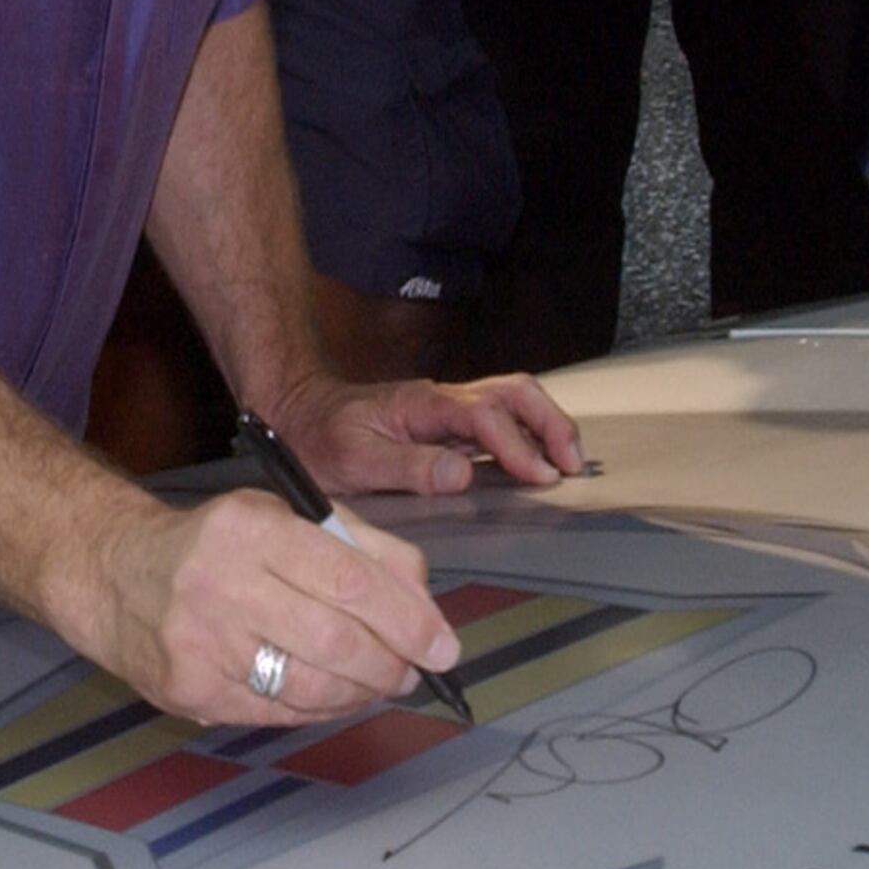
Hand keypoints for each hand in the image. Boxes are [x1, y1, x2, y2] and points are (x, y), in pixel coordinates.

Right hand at [76, 486, 463, 727]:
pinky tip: (332, 695)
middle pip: (334, 641)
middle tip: (413, 671)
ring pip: (309, 687)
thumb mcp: (285, 516)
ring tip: (377, 683)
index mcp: (251, 528)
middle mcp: (220, 585)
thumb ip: (361, 547)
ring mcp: (200, 644)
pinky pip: (277, 714)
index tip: (442, 646)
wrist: (116, 575)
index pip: (349, 579)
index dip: (407, 620)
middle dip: (390, 664)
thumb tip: (422, 602)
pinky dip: (319, 709)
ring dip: (360, 693)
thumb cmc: (217, 544)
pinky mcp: (189, 690)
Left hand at [272, 367, 588, 496]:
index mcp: (423, 404)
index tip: (538, 476)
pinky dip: (530, 433)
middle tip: (571, 463)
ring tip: (567, 462)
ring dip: (547, 424)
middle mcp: (442, 399)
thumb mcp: (354, 459)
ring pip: (514, 398)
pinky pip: (500, 418)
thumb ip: (408, 467)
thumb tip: (461, 473)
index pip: (485, 416)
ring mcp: (448, 409)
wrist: (296, 415)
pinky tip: (538, 460)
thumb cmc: (320, 438)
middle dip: (551, 422)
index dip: (517, 445)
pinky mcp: (448, 424)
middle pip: (515, 392)